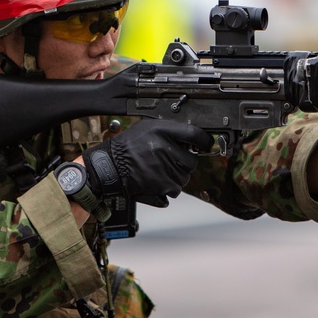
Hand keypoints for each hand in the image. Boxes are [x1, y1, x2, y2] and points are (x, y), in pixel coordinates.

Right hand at [83, 119, 212, 206]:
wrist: (110, 166)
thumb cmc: (127, 146)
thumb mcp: (146, 128)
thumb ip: (168, 131)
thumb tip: (190, 139)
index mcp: (161, 130)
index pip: (194, 133)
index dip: (205, 140)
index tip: (207, 144)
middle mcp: (164, 148)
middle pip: (192, 160)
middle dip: (185, 163)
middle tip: (173, 162)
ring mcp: (164, 167)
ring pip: (185, 177)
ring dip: (177, 176)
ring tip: (161, 171)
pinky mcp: (161, 184)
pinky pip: (176, 189)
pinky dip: (169, 188)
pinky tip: (158, 181)